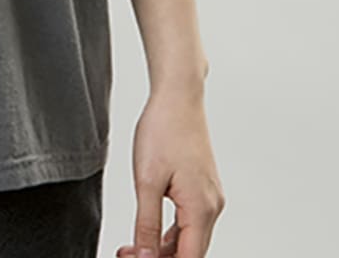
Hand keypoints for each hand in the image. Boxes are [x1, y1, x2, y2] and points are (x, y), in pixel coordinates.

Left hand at [115, 84, 225, 257]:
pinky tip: (148, 231)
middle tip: (127, 254)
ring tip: (131, 247)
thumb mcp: (147, 180)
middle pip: (190, 252)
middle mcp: (211, 207)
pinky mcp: (202, 188)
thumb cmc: (164, 129)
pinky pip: (188, 221)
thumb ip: (146, 223)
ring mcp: (208, 197)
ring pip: (189, 238)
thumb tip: (144, 256)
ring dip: (162, 248)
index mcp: (201, 208)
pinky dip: (169, 231)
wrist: (178, 96)